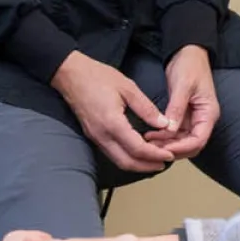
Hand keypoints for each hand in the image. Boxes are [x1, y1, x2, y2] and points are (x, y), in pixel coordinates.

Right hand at [51, 51, 173, 173]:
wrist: (70, 74)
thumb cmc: (98, 77)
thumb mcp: (128, 88)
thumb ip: (147, 108)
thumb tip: (164, 124)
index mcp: (112, 123)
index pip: (137, 148)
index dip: (155, 155)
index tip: (169, 155)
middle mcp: (102, 135)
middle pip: (126, 162)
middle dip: (147, 166)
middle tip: (164, 163)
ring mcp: (95, 137)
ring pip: (118, 160)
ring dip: (137, 164)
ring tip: (154, 161)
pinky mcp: (92, 135)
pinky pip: (111, 153)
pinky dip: (126, 157)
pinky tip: (137, 151)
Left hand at [147, 45, 219, 160]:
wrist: (187, 52)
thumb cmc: (190, 65)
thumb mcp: (183, 85)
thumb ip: (177, 108)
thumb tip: (170, 129)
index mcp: (208, 113)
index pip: (199, 140)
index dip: (182, 148)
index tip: (164, 148)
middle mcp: (202, 119)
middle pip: (191, 145)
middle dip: (173, 149)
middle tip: (152, 149)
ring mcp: (192, 118)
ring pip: (181, 141)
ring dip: (167, 144)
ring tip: (148, 143)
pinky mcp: (183, 116)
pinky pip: (175, 132)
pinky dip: (164, 136)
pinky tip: (151, 136)